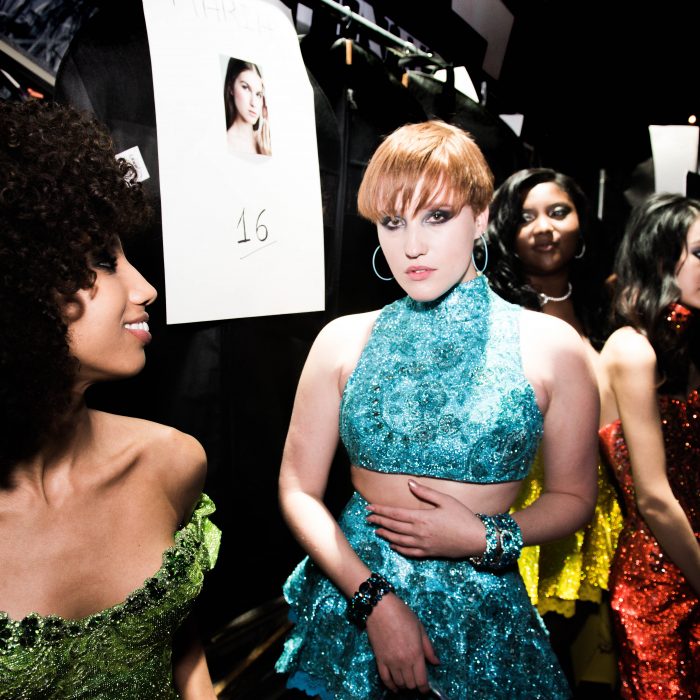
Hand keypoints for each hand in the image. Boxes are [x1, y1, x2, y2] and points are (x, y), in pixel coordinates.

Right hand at [365, 593, 439, 693]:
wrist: (380, 608)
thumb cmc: (402, 614)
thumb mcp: (420, 628)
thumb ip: (429, 648)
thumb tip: (436, 662)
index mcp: (416, 653)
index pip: (422, 680)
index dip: (425, 688)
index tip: (426, 688)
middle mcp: (403, 661)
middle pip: (411, 684)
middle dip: (415, 685)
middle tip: (417, 680)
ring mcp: (390, 661)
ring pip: (399, 683)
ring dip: (404, 685)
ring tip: (407, 680)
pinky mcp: (379, 659)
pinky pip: (385, 679)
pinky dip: (391, 686)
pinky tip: (395, 687)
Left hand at [366, 479, 481, 557]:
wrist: (477, 539)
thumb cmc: (463, 517)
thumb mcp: (445, 500)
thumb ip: (425, 492)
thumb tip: (410, 482)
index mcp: (421, 518)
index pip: (394, 514)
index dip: (380, 510)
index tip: (369, 508)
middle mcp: (419, 532)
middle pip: (393, 526)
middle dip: (379, 521)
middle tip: (367, 518)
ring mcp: (423, 545)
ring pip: (398, 540)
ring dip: (385, 534)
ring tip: (376, 530)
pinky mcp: (429, 553)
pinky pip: (409, 552)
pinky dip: (398, 548)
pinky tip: (393, 545)